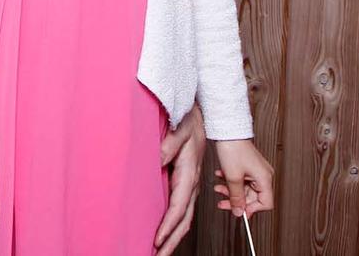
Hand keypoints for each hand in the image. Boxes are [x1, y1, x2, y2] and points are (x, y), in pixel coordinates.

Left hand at [154, 107, 203, 255]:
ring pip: (184, 218)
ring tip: (160, 251)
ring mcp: (192, 186)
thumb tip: (157, 161)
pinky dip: (175, 225)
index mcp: (189, 175)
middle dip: (171, 241)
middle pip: (183, 221)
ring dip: (173, 237)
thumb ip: (167, 146)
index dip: (167, 227)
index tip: (156, 241)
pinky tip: (166, 232)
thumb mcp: (178, 130)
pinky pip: (183, 210)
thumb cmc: (190, 121)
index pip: (178, 208)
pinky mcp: (188, 183)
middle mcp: (193, 185)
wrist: (201, 116)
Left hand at [212, 139, 273, 218]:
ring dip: (231, 190)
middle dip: (237, 199)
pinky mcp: (248, 165)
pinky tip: (220, 176)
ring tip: (218, 188)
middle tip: (222, 202)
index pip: (265, 203)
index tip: (238, 211)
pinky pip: (241, 178)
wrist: (226, 130)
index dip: (252, 209)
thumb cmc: (232, 148)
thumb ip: (236, 197)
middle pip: (253, 197)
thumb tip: (239, 212)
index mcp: (265, 179)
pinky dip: (231, 180)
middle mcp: (263, 175)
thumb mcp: (232, 177)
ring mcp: (256, 170)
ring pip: (245, 188)